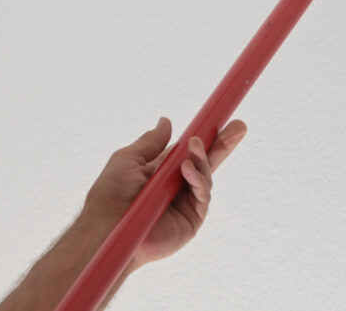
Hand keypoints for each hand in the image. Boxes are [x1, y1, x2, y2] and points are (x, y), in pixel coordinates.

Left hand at [82, 116, 246, 270]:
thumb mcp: (129, 159)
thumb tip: (166, 122)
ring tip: (193, 147)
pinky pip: (202, 196)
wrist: (106, 226)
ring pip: (206, 175)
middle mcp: (178, 185)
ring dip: (202, 158)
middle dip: (224, 144)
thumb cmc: (110, 195)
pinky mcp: (192, 220)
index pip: (191, 150)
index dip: (207, 136)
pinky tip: (187, 169)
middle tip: (239, 127)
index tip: (221, 118)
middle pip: (208, 161)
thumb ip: (151, 142)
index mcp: (164, 170)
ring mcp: (186, 203)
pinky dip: (198, 179)